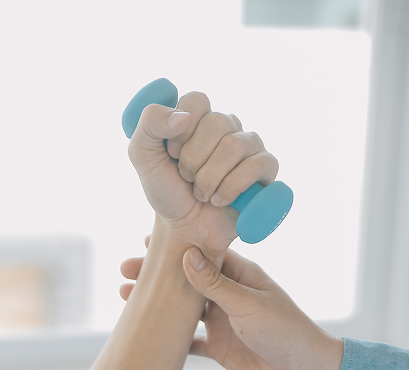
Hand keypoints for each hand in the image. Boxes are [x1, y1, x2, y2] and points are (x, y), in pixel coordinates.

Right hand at [120, 246, 343, 369]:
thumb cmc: (286, 331)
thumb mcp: (248, 304)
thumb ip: (215, 284)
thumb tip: (186, 255)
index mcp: (240, 275)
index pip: (202, 253)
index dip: (174, 247)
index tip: (145, 241)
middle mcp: (228, 295)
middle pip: (186, 280)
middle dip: (156, 275)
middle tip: (126, 269)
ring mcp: (222, 322)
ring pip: (182, 309)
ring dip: (157, 304)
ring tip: (126, 296)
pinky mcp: (219, 348)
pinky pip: (188, 341)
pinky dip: (169, 338)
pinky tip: (146, 332)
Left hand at [128, 92, 277, 258]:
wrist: (184, 230)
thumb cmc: (166, 192)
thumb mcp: (142, 156)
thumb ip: (149, 124)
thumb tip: (183, 117)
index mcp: (199, 117)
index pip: (197, 101)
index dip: (180, 131)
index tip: (172, 154)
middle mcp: (227, 126)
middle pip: (218, 122)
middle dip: (194, 160)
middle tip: (186, 178)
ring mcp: (249, 147)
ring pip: (235, 146)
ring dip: (209, 178)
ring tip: (201, 193)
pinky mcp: (266, 170)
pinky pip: (257, 166)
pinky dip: (231, 188)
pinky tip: (220, 200)